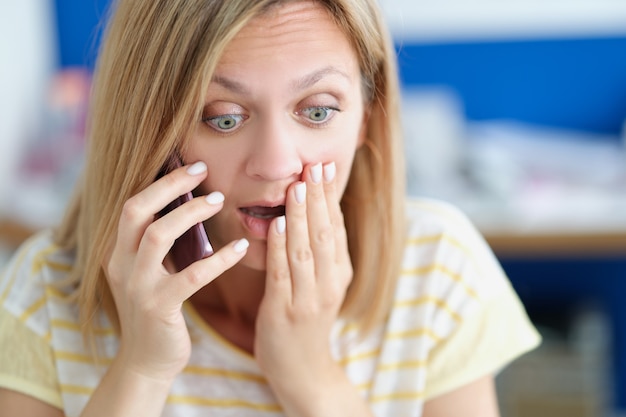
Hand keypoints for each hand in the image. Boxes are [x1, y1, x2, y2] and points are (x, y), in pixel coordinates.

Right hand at [103, 161, 248, 381]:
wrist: (147, 361)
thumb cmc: (158, 309)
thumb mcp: (151, 271)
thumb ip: (161, 242)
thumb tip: (192, 203)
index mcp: (117, 252)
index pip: (132, 205)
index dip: (161, 182)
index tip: (192, 165)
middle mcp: (120, 264)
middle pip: (136, 210)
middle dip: (169, 185)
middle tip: (203, 170)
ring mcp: (137, 286)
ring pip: (158, 235)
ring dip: (190, 213)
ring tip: (220, 200)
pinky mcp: (159, 307)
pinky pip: (192, 275)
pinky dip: (219, 258)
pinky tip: (241, 248)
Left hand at [255, 161, 352, 389]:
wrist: (303, 368)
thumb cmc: (306, 320)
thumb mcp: (322, 284)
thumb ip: (317, 251)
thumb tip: (310, 211)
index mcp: (340, 272)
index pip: (335, 227)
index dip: (330, 196)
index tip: (324, 167)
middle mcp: (330, 283)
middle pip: (324, 233)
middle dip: (319, 198)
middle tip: (315, 166)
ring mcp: (309, 298)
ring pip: (306, 250)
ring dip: (301, 217)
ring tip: (297, 187)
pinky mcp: (285, 311)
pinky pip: (283, 274)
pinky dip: (280, 248)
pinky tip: (276, 225)